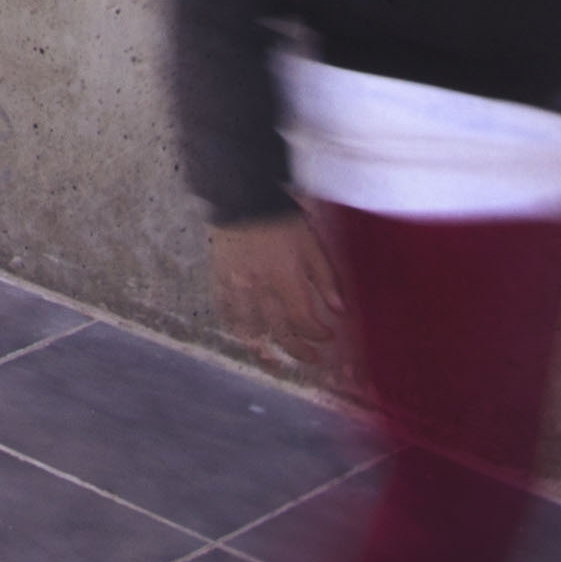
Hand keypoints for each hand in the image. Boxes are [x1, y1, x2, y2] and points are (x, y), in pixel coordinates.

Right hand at [210, 212, 340, 374]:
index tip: (329, 335)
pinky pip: (226, 315)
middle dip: (300, 351)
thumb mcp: (311, 244)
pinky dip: (237, 329)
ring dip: (265, 351)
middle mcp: (260, 290)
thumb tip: (340, 310)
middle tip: (313, 357)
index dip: (319, 334)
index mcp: (286, 280)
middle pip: (280, 334)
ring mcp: (237, 289)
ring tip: (275, 362)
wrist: (241, 199)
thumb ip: (326, 278)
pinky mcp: (220, 283)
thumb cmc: (280, 219)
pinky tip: (247, 337)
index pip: (304, 321)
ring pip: (250, 332)